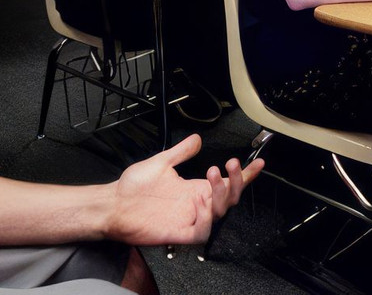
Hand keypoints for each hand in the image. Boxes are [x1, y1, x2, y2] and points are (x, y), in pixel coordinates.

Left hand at [106, 134, 263, 244]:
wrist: (113, 204)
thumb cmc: (132, 188)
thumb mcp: (161, 162)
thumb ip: (181, 151)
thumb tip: (197, 139)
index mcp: (194, 189)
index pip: (225, 182)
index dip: (244, 175)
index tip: (258, 163)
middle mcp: (195, 204)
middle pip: (229, 197)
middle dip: (236, 181)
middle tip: (230, 164)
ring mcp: (189, 219)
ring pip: (220, 212)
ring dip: (221, 194)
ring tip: (212, 176)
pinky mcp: (180, 233)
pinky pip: (203, 231)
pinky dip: (207, 218)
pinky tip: (202, 202)